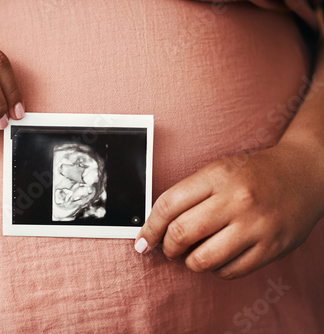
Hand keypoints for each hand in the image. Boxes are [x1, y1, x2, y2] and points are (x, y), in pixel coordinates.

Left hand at [134, 140, 323, 278]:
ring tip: (193, 254)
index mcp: (217, 176)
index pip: (168, 205)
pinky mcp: (271, 248)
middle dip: (167, 247)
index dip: (149, 228)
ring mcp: (256, 225)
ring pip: (203, 259)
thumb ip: (187, 195)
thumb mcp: (217, 170)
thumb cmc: (253, 174)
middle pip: (182, 234)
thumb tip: (156, 227)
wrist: (303, 173)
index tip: (143, 241)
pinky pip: (229, 271)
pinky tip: (218, 257)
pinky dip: (215, 269)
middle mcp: (236, 200)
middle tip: (169, 248)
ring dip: (189, 262)